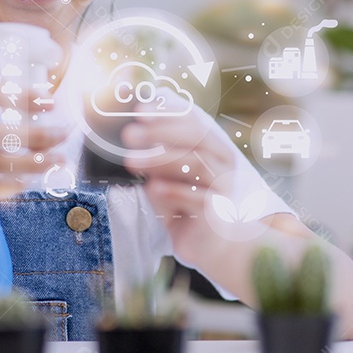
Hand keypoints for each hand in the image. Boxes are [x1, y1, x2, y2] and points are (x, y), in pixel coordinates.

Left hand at [121, 91, 238, 263]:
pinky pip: (197, 198)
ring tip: (130, 161)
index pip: (194, 119)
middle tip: (129, 133)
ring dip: (160, 159)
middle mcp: (221, 162)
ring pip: (195, 164)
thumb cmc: (187, 203)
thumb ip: (157, 153)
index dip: (168, 111)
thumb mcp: (170, 174)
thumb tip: (130, 129)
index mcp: (212, 145)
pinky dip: (173, 191)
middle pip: (197, 136)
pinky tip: (152, 188)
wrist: (214, 244)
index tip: (140, 109)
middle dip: (161, 130)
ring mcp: (222, 186)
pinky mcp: (217, 212)